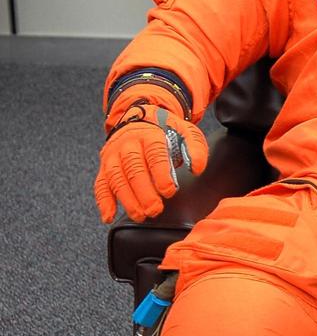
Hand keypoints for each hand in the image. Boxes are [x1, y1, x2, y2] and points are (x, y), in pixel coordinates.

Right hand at [94, 101, 207, 222]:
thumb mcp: (186, 133)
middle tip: (155, 210)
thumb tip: (196, 169)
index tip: (169, 191)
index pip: (155, 154)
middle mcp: (128, 144)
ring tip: (139, 216)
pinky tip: (109, 217)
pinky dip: (104, 201)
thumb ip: (195, 149)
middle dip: (144, 192)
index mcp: (150, 135)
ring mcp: (113, 155)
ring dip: (127, 199)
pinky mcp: (104, 166)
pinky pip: (100, 184)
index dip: (161, 174)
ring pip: (116, 178)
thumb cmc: (166, 131)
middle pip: (133, 169)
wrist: (141, 118)